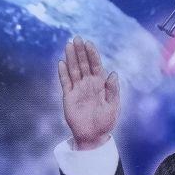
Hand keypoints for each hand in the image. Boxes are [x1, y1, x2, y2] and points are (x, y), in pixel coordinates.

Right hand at [58, 35, 119, 149]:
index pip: (96, 66)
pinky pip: (65, 82)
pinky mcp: (68, 96)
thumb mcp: (113, 106)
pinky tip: (61, 63)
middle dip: (80, 51)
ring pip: (73, 70)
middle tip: (76, 38)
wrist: (93, 136)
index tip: (89, 43)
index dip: (92, 55)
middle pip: (83, 64)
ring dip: (71, 58)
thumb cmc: (105, 122)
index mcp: (100, 85)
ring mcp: (78, 89)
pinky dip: (63, 73)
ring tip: (68, 45)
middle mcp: (88, 84)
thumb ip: (113, 90)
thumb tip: (113, 73)